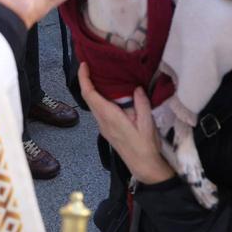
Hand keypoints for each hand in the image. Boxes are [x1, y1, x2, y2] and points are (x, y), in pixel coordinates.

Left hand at [78, 64, 173, 184]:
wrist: (143, 166)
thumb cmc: (145, 146)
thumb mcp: (147, 124)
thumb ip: (142, 104)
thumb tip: (136, 88)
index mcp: (110, 117)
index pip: (90, 95)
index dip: (84, 79)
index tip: (84, 65)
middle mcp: (102, 121)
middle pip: (88, 98)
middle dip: (85, 80)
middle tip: (91, 65)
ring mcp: (103, 126)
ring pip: (92, 104)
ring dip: (92, 89)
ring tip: (100, 75)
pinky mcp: (107, 129)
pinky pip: (98, 109)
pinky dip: (98, 97)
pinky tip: (108, 92)